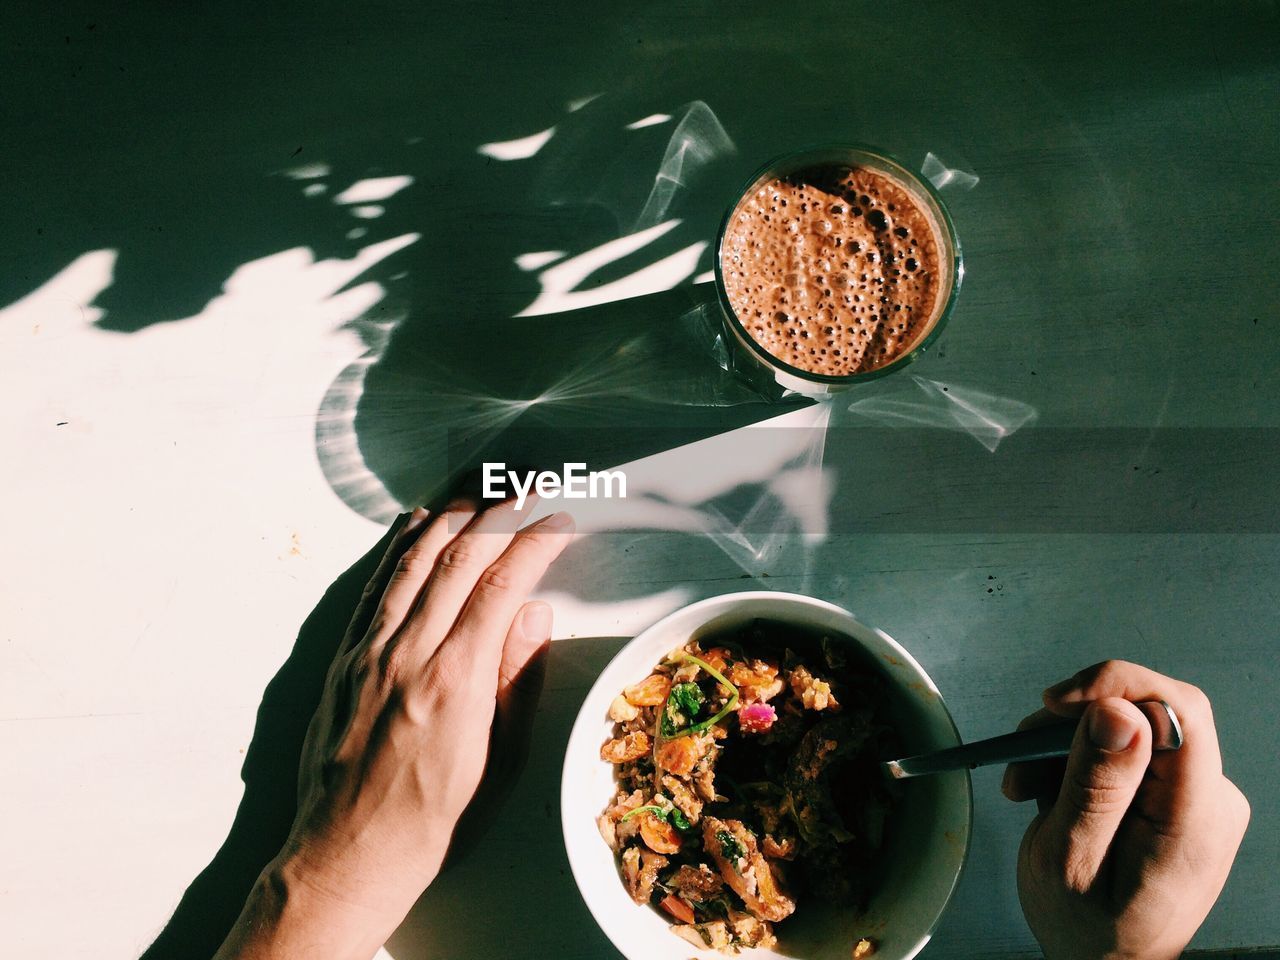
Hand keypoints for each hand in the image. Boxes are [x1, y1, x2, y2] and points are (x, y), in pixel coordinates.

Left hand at [216, 500, 573, 959]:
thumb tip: (533, 614)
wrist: (349, 854)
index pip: (501, 587)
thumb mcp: (498, 761)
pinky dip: (398, 547)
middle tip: (527, 484)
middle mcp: (408, 655)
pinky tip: (417, 524)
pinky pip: (374, 587)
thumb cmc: (433, 820)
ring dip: (449, 515)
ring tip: (479, 485)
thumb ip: (515, 680)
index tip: (559, 520)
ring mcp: (369, 653)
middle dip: (498, 512)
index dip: (534, 545)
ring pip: (412, 562)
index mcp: (455, 682)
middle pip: (457, 560)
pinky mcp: (344, 660)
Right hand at [1003, 660, 1249, 959]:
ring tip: (1023, 783)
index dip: (1116, 687)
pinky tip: (1045, 789)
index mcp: (1193, 820)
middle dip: (1076, 718)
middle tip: (1023, 746)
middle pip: (1149, 711)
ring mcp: (1194, 798)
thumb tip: (1117, 711)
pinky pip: (1125, 749)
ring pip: (1129, 725)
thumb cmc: (1085, 928)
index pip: (1179, 713)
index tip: (1056, 701)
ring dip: (1065, 742)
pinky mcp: (1174, 797)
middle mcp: (1208, 801)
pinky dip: (1076, 759)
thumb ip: (1096, 785)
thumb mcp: (1069, 859)